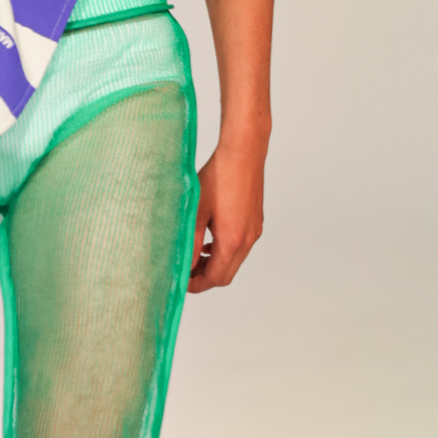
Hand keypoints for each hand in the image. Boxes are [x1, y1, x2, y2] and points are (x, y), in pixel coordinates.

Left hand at [188, 137, 265, 292]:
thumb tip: (185, 264)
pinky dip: (225, 250)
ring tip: (196, 255)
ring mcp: (254, 230)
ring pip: (235, 260)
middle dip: (206, 277)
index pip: (216, 278)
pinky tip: (210, 239)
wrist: (243, 152)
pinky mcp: (255, 221)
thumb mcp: (197, 211)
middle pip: (227, 274)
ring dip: (215, 264)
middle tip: (186, 271)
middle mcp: (248, 239)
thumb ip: (192, 242)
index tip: (182, 281)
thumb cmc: (219, 177)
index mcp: (233, 240)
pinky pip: (241, 246)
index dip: (197, 284)